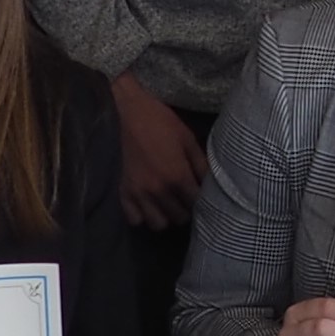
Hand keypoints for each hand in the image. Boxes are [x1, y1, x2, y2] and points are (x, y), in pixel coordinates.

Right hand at [112, 76, 204, 230]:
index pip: (196, 204)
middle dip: (185, 209)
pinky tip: (147, 203)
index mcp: (177, 176)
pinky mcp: (122, 193)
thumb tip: (212, 184)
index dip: (201, 201)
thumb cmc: (160, 121)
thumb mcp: (187, 138)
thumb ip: (201, 164)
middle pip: (179, 218)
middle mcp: (158, 190)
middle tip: (184, 198)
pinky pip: (135, 219)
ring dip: (165, 215)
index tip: (199, 195)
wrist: (126, 111)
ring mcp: (138, 194)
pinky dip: (142, 215)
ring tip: (166, 203)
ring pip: (158, 224)